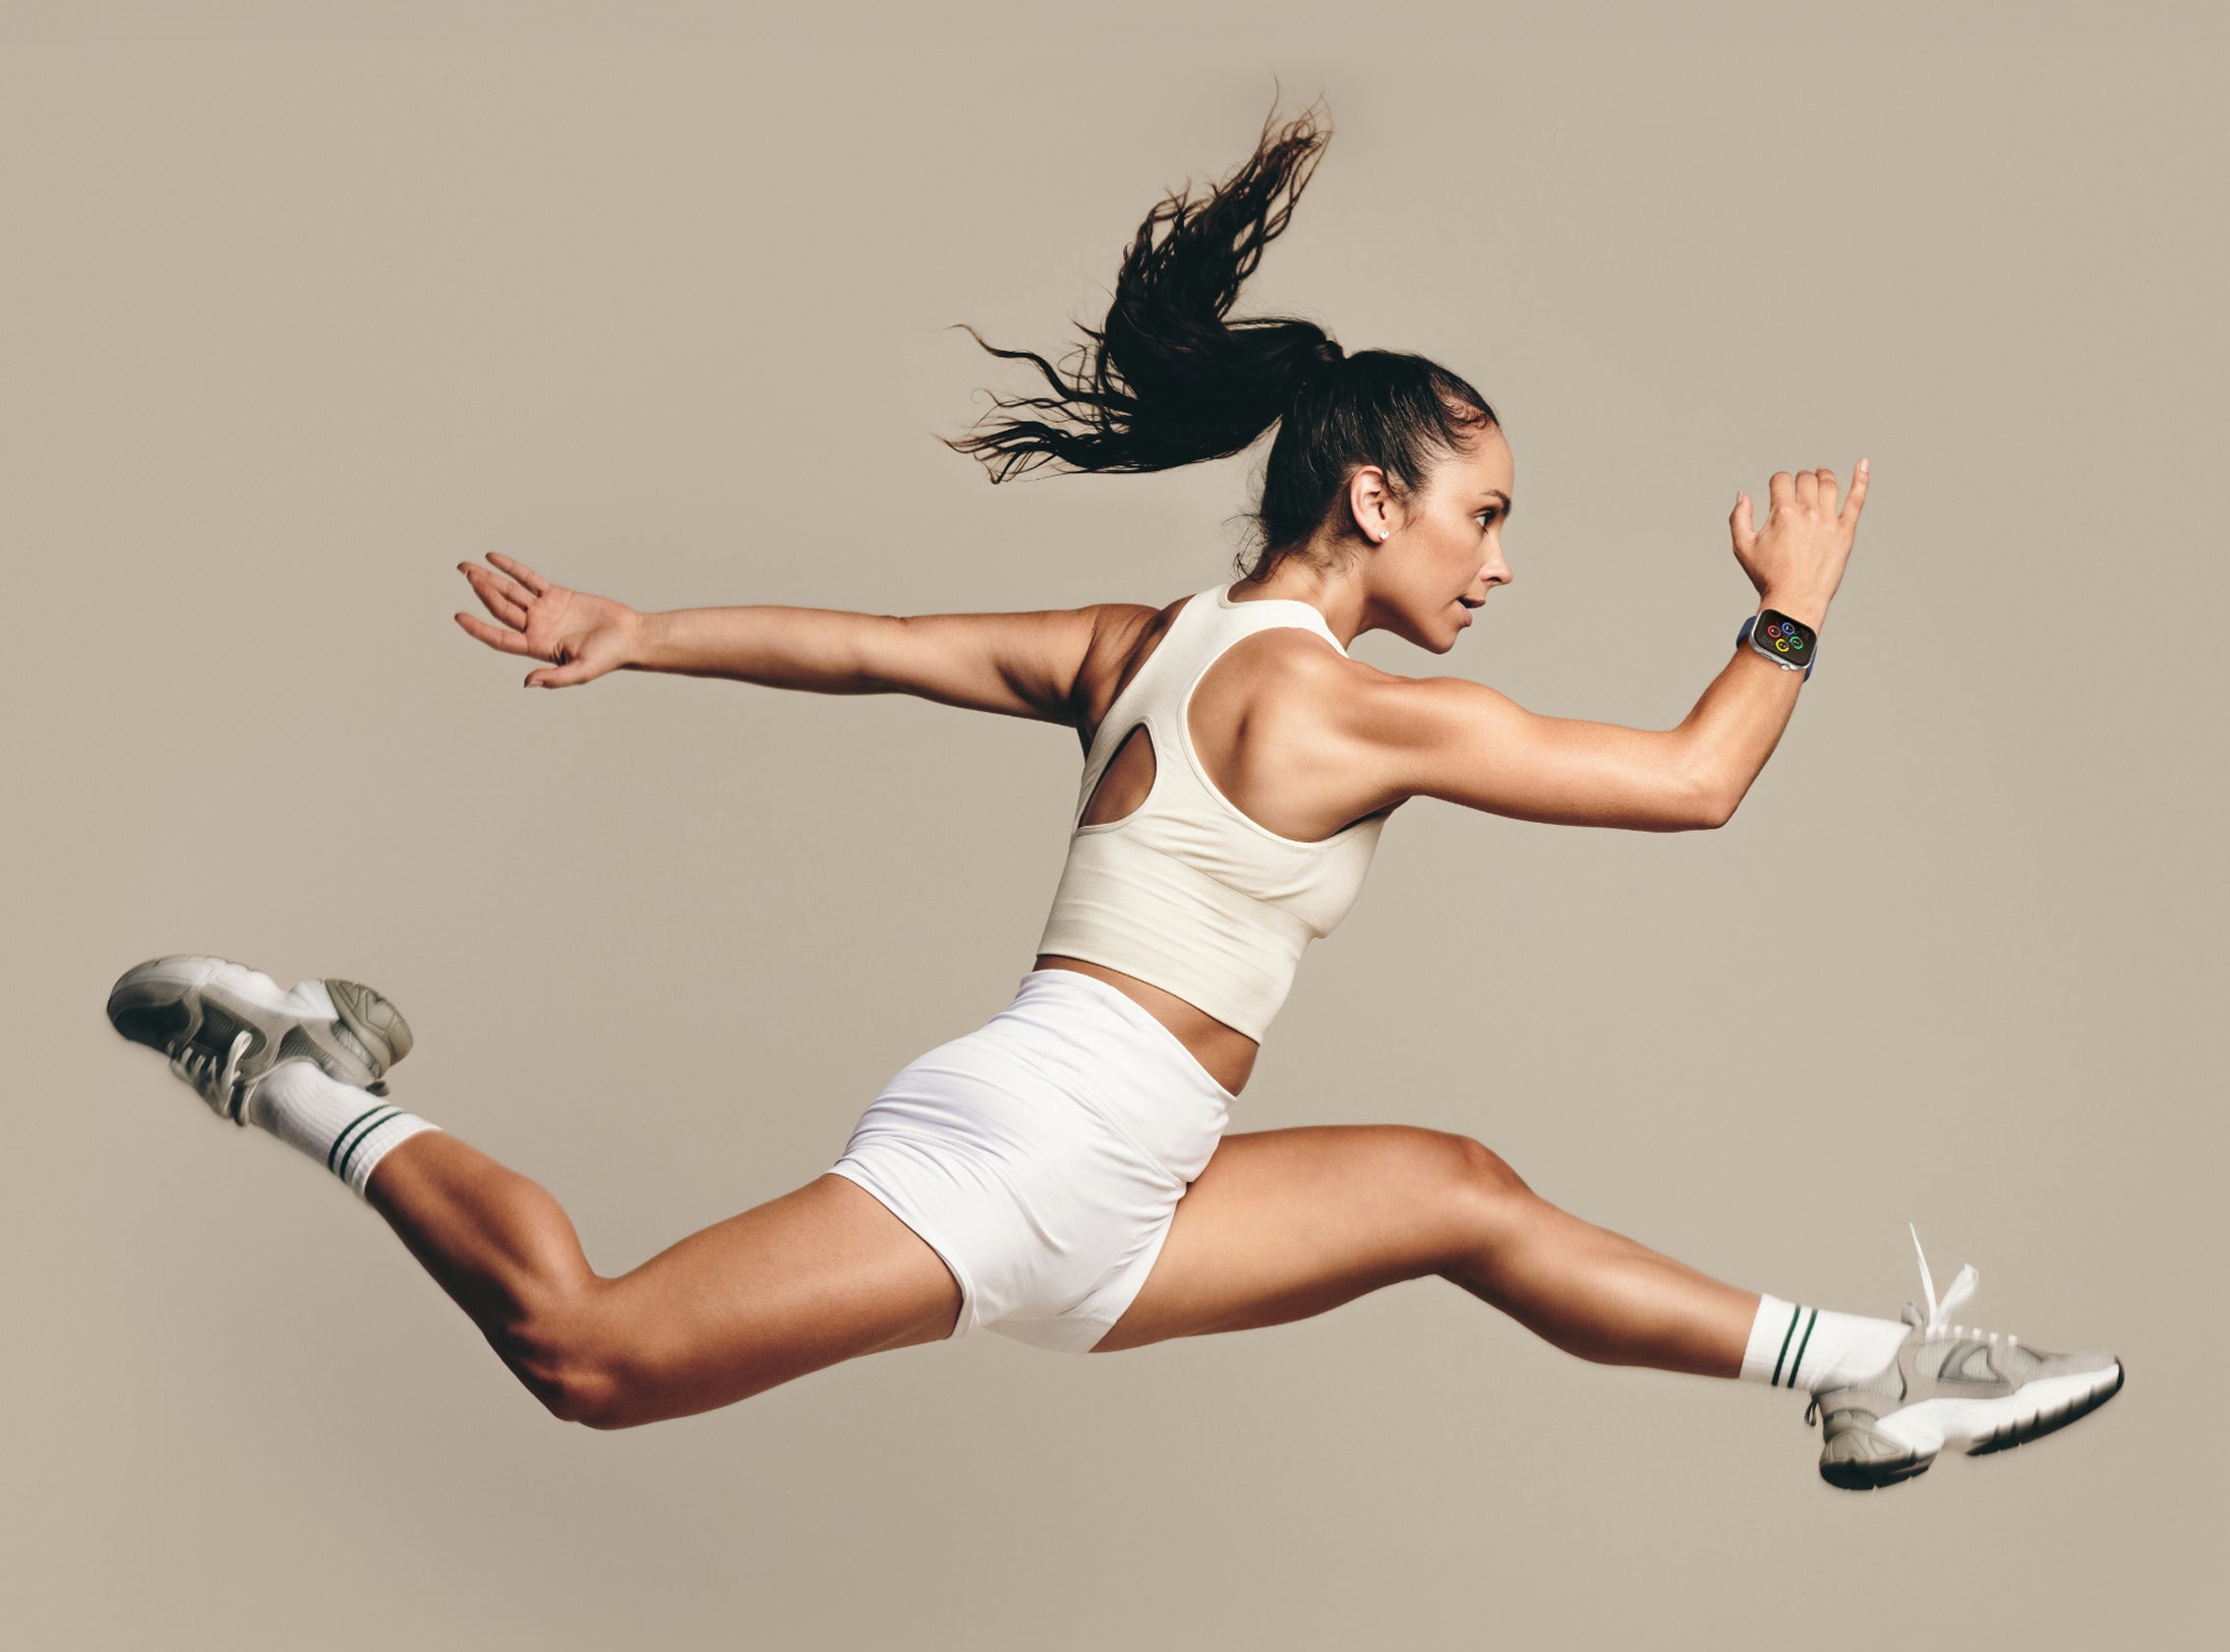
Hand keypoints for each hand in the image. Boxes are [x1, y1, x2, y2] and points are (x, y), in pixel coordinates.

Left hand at [454, 553, 642, 687]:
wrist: (630, 636)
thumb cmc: (609, 657)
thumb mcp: (582, 672)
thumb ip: (555, 678)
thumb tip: (527, 682)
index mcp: (537, 647)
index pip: (500, 638)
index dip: (479, 628)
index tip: (460, 616)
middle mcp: (536, 628)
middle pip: (501, 608)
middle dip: (482, 591)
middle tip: (466, 574)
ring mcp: (544, 610)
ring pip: (510, 592)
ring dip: (490, 579)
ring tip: (468, 568)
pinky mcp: (556, 596)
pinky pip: (529, 579)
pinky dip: (512, 569)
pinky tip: (493, 559)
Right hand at [1728, 460, 1869, 625]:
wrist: (1795, 600)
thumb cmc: (1768, 577)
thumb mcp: (1743, 547)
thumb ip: (1739, 517)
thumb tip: (1742, 495)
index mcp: (1782, 513)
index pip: (1781, 479)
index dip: (1777, 482)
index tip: (1778, 491)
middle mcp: (1807, 512)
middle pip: (1805, 478)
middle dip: (1799, 479)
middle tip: (1799, 488)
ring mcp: (1828, 520)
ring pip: (1829, 483)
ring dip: (1823, 475)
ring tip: (1821, 477)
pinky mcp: (1845, 531)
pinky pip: (1856, 499)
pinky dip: (1860, 480)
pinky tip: (1862, 465)